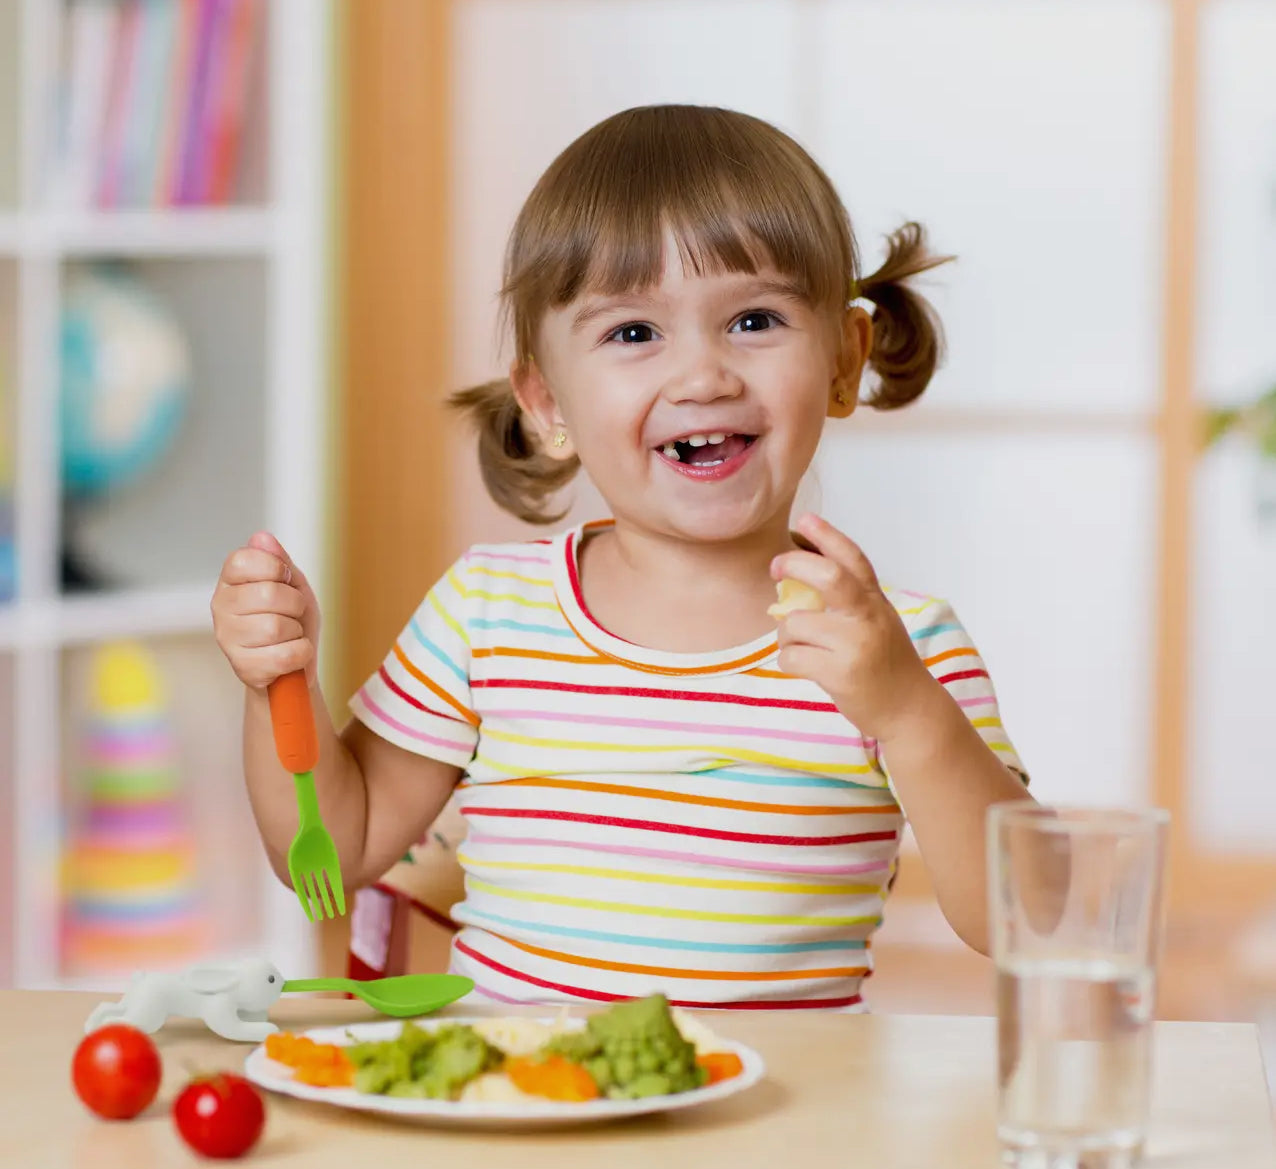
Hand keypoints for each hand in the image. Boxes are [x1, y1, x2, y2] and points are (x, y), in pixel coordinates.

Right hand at [211, 532, 319, 688]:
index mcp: (230, 580)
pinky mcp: (242, 667)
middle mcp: (221, 606)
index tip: (285, 579)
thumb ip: (279, 560)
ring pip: (276, 627)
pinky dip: (300, 654)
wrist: (294, 663)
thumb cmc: (291, 620)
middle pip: (268, 593)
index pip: (245, 559)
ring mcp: (227, 638)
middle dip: (295, 604)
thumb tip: (262, 538)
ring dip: (296, 631)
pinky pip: (284, 656)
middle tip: (292, 613)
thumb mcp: (293, 584)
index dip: (276, 568)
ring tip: (289, 635)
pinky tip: (290, 654)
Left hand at [770, 514, 937, 742]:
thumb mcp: (875, 621)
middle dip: (794, 565)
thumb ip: (846, 601)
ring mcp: (855, 645)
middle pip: (828, 576)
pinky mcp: (841, 674)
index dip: (827, 535)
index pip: (852, 558)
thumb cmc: (884, 662)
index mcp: (875, 600)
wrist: (909, 709)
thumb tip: (793, 582)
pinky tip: (806, 668)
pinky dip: (789, 661)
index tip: (805, 519)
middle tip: (776, 568)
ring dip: (788, 636)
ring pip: (795, 624)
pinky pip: (791, 656)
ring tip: (804, 648)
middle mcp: (868, 617)